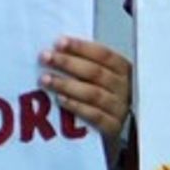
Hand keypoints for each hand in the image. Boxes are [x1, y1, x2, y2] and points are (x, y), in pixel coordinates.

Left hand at [39, 37, 130, 162]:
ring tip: (46, 79)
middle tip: (45, 57)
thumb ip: (84, 62)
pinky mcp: (112, 127)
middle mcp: (123, 87)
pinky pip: (94, 115)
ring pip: (93, 93)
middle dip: (68, 63)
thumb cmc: (102, 94)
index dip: (81, 47)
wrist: (113, 126)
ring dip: (67, 85)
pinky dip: (76, 106)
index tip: (59, 42)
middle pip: (96, 72)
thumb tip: (57, 49)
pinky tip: (60, 99)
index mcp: (122, 69)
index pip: (103, 54)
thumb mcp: (99, 76)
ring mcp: (119, 108)